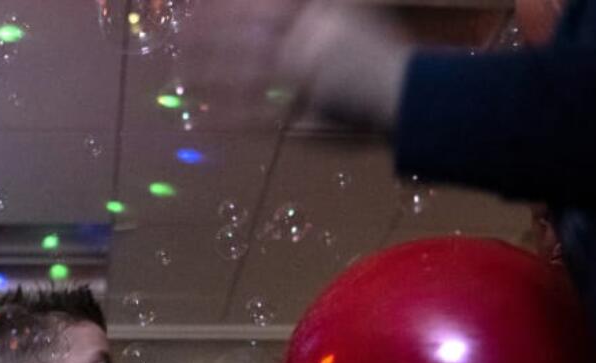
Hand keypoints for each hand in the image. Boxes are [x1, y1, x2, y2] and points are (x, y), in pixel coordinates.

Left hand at [181, 0, 410, 131]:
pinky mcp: (299, 112)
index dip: (227, 8)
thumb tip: (302, 9)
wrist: (415, 94)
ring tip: (182, 77)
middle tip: (181, 36)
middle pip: (244, 34)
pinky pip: (255, 115)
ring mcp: (299, 76)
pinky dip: (227, 116)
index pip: (260, 7)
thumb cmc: (389, 59)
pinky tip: (204, 117)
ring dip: (209, 75)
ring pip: (242, 74)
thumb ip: (319, 11)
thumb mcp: (352, 16)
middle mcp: (303, 39)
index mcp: (316, 15)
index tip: (199, 7)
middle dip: (208, 36)